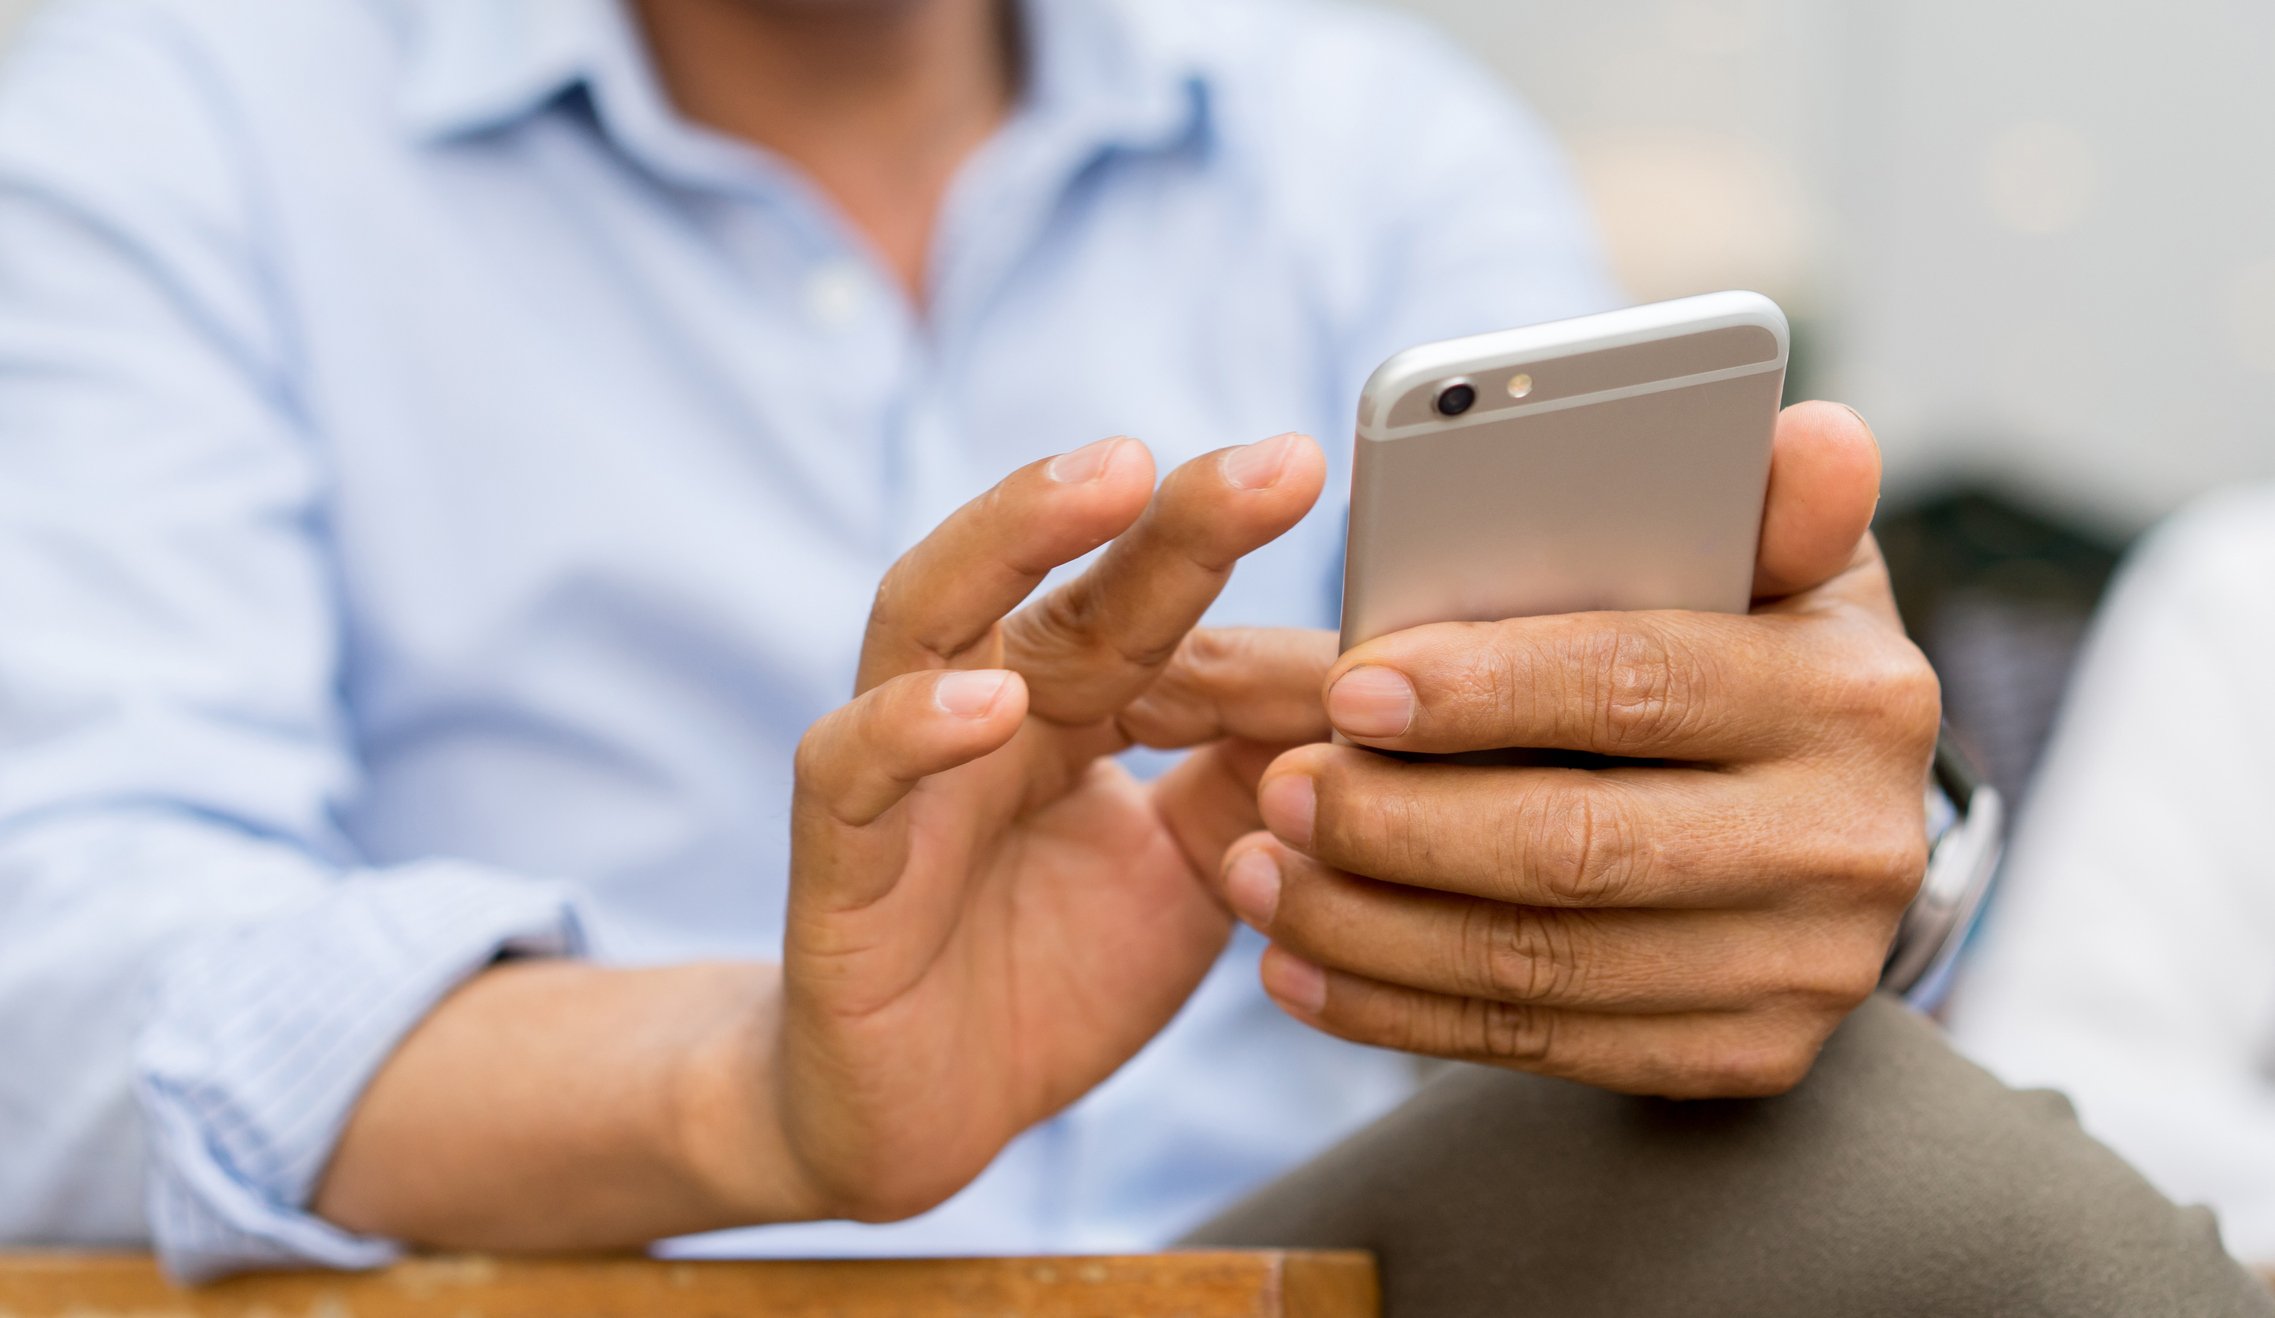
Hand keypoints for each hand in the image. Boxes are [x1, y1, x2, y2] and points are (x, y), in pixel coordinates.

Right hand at [773, 432, 1333, 1221]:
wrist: (922, 1117)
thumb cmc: (1052, 974)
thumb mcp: (1195, 872)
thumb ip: (1263, 776)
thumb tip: (1371, 685)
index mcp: (1070, 701)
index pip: (1160, 608)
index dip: (1253, 575)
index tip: (1350, 516)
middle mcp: (981, 706)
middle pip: (1068, 581)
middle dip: (1174, 516)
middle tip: (1280, 465)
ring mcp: (899, 773)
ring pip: (926, 614)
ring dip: (1014, 536)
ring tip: (1112, 480)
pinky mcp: (836, 867)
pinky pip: (852, 773)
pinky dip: (913, 729)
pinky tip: (991, 702)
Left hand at [1221, 402, 1938, 1098]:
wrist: (1831, 833)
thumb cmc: (1755, 657)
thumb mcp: (1778, 566)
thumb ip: (1765, 502)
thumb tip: (1808, 429)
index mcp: (1854, 693)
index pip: (1640, 684)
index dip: (1484, 691)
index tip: (1349, 688)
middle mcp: (1849, 843)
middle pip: (1579, 845)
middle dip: (1402, 823)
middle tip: (1276, 790)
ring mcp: (1802, 970)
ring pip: (1543, 962)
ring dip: (1373, 927)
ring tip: (1259, 875)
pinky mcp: (1743, 1060)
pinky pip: (1541, 1044)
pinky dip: (1401, 1012)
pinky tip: (1301, 968)